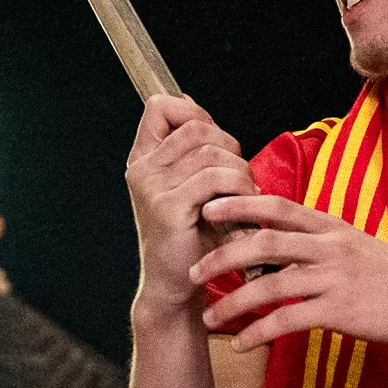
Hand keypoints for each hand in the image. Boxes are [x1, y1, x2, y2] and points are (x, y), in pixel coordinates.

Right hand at [124, 95, 255, 318]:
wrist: (174, 284)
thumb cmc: (190, 237)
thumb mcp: (187, 187)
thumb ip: (190, 151)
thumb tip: (191, 103)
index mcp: (142, 159)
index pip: (159, 106)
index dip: (193, 112)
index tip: (213, 139)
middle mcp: (141, 170)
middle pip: (196, 127)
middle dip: (229, 145)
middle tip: (239, 175)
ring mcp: (151, 188)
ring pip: (209, 152)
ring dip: (239, 170)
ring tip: (245, 192)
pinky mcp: (168, 208)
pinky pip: (214, 178)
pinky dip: (238, 187)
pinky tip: (244, 205)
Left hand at [192, 192, 387, 353]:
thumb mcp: (354, 245)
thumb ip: (317, 241)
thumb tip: (277, 241)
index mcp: (330, 226)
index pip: (277, 205)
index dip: (239, 203)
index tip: (207, 206)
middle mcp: (329, 246)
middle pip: (264, 241)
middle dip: (222, 254)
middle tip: (191, 270)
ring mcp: (334, 278)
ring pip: (270, 283)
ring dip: (233, 301)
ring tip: (208, 317)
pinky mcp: (341, 310)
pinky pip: (289, 319)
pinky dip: (259, 331)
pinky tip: (241, 343)